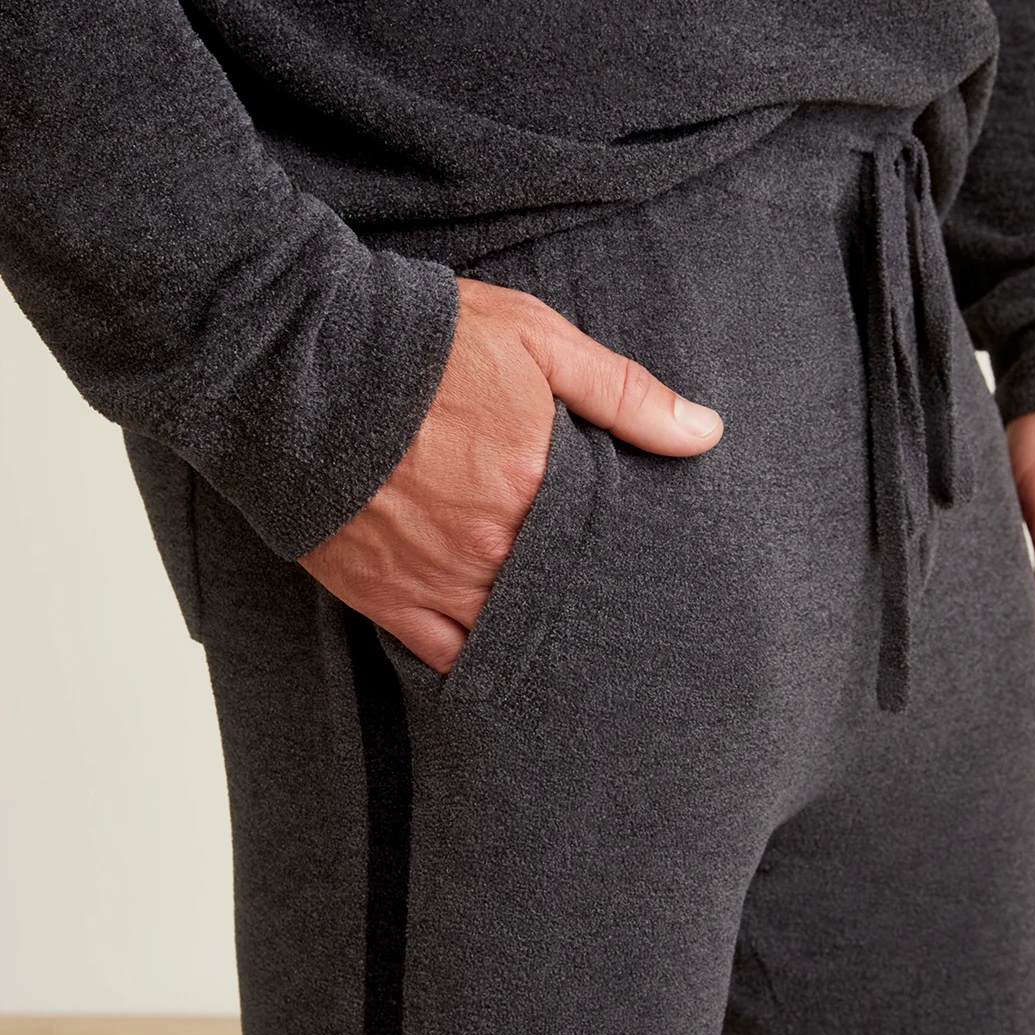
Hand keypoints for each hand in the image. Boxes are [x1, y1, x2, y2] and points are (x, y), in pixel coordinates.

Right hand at [298, 276, 723, 672]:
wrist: (296, 363)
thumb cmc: (422, 344)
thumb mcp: (536, 341)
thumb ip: (624, 393)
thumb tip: (707, 433)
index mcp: (536, 487)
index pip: (603, 547)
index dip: (621, 559)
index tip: (634, 566)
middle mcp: (493, 548)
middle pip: (560, 597)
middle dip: (582, 602)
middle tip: (611, 620)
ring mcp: (439, 580)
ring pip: (507, 634)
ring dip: (533, 634)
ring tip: (560, 641)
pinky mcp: (387, 598)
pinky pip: (443, 656)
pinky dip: (472, 662)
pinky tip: (495, 658)